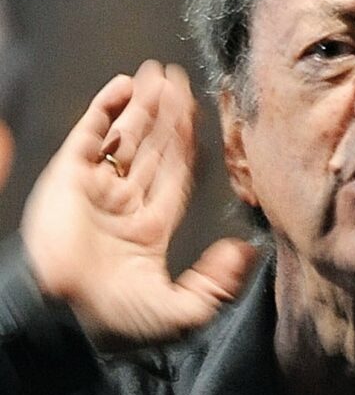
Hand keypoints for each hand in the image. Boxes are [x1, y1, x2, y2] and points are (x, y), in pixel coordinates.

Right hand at [21, 60, 256, 346]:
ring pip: (124, 135)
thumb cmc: (119, 321)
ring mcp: (96, 187)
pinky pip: (90, 134)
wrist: (66, 314)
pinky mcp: (69, 176)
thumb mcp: (183, 312)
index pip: (175, 175)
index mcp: (151, 229)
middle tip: (178, 79)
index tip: (200, 116)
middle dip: (165, 115)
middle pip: (152, 148)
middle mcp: (125, 203)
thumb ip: (217, 284)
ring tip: (157, 74)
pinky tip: (124, 86)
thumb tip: (248, 252)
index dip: (187, 145)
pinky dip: (105, 109)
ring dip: (141, 105)